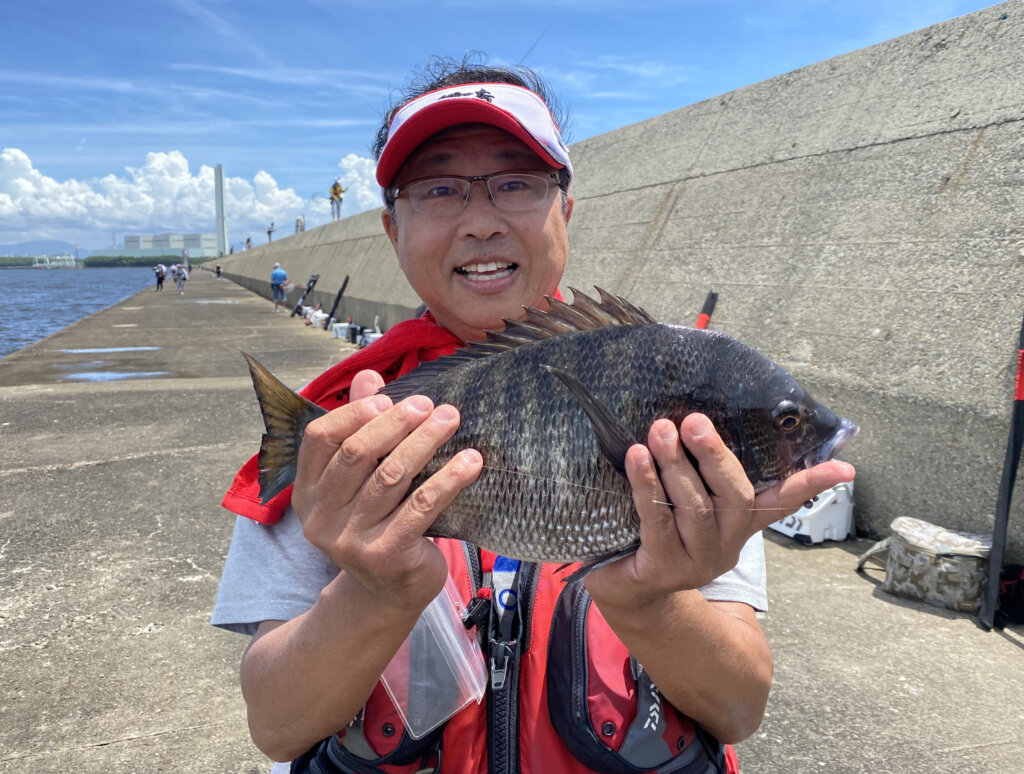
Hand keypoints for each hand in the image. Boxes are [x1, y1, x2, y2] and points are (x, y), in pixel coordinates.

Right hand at [290, 369, 482, 606]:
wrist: (387, 592)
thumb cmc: (377, 521)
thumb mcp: (360, 479)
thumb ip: (360, 426)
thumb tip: (369, 376)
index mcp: (308, 491)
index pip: (319, 438)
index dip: (353, 413)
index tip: (388, 399)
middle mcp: (321, 517)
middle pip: (357, 454)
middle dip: (397, 423)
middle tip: (430, 405)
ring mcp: (351, 540)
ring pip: (392, 476)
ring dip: (426, 442)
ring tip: (451, 419)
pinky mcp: (387, 555)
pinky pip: (422, 506)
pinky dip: (449, 479)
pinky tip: (471, 461)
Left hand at [585, 413, 854, 609]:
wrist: (627, 588)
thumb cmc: (655, 529)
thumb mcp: (682, 500)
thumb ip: (698, 471)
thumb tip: (691, 418)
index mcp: (738, 525)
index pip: (783, 502)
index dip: (813, 484)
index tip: (847, 469)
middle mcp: (726, 544)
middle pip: (734, 496)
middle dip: (714, 455)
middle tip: (692, 420)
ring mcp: (697, 561)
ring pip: (694, 506)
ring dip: (675, 464)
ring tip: (659, 430)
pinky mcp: (662, 569)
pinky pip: (656, 520)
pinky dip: (646, 484)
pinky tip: (637, 457)